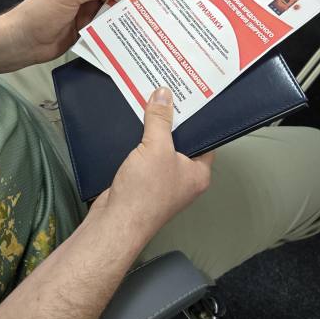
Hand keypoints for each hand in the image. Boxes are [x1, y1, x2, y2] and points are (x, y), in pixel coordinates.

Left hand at [2, 0, 134, 67]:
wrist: (24, 41)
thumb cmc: (39, 12)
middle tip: (147, 7)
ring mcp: (85, 10)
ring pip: (110, 11)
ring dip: (122, 16)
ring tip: (142, 21)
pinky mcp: (86, 28)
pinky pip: (105, 26)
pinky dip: (114, 29)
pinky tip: (126, 33)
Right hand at [92, 88, 214, 240]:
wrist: (115, 222)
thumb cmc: (144, 196)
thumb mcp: (156, 148)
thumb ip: (161, 120)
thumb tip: (164, 96)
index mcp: (198, 173)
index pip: (204, 138)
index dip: (196, 118)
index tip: (188, 97)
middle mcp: (183, 177)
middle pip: (179, 140)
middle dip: (170, 120)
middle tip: (164, 96)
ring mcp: (162, 180)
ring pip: (160, 147)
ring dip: (151, 131)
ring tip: (147, 106)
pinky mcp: (143, 181)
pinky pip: (144, 155)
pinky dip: (138, 142)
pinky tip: (131, 128)